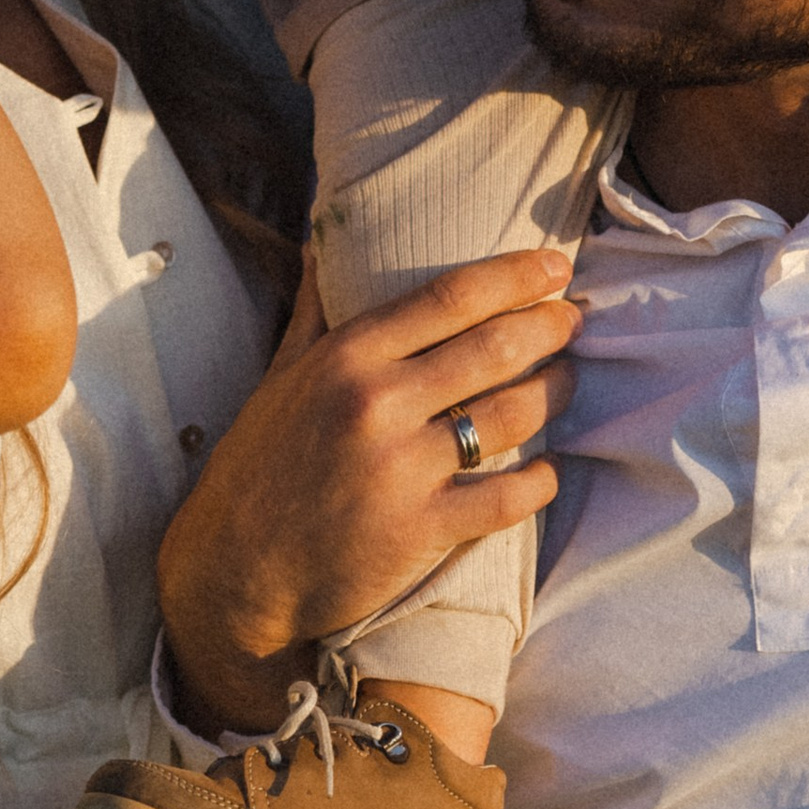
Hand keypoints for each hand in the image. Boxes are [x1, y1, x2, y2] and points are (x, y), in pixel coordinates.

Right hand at [156, 246, 585, 731]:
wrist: (234, 573)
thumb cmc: (259, 468)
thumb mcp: (279, 377)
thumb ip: (314, 308)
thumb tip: (321, 236)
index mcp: (347, 357)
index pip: (451, 297)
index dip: (515, 275)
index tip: (555, 264)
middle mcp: (378, 404)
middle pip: (495, 347)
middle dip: (550, 326)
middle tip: (574, 317)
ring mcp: (403, 469)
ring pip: (513, 415)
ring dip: (554, 392)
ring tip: (566, 380)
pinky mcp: (422, 530)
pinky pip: (509, 496)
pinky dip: (541, 479)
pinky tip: (550, 469)